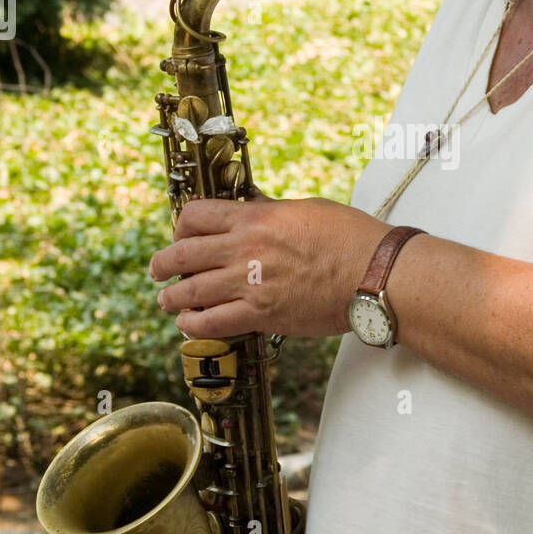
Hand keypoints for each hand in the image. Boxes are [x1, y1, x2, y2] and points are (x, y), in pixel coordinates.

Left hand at [148, 192, 389, 338]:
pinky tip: (187, 324)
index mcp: (256, 217)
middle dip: (163, 263)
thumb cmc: (351, 237)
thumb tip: (253, 209)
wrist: (374, 273)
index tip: (180, 234)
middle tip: (158, 269)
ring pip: (189, 291)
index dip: (180, 225)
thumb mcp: (306, 209)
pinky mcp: (261, 315)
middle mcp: (245, 248)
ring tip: (166, 300)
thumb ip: (272, 211)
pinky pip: (212, 322)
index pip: (196, 216)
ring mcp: (250, 283)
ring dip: (171, 297)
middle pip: (183, 254)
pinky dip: (193, 324)